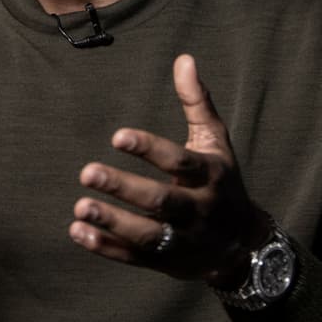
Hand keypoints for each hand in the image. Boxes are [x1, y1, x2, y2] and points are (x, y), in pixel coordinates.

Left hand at [69, 53, 270, 285]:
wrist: (242, 245)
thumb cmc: (221, 180)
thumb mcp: (215, 141)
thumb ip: (197, 102)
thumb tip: (184, 58)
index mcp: (210, 176)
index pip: (179, 162)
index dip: (149, 149)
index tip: (117, 136)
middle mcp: (198, 210)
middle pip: (161, 201)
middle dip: (124, 187)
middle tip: (87, 172)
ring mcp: (183, 240)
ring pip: (146, 234)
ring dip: (112, 221)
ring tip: (80, 206)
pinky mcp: (166, 262)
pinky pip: (134, 257)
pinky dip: (106, 247)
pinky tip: (78, 231)